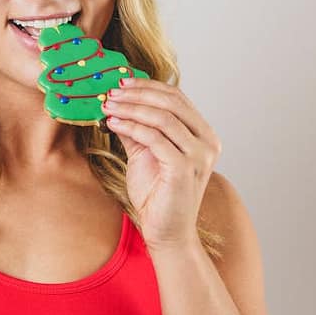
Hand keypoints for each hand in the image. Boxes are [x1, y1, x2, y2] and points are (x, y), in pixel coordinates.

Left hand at [101, 77, 221, 252]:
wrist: (166, 232)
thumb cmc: (157, 195)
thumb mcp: (144, 154)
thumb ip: (136, 129)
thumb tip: (117, 103)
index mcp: (203, 135)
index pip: (177, 98)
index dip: (148, 86)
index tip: (121, 83)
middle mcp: (207, 142)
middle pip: (172, 102)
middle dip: (138, 94)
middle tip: (112, 92)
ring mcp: (199, 156)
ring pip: (163, 118)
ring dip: (131, 108)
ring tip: (108, 106)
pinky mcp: (183, 169)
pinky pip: (155, 138)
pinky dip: (131, 127)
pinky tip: (112, 124)